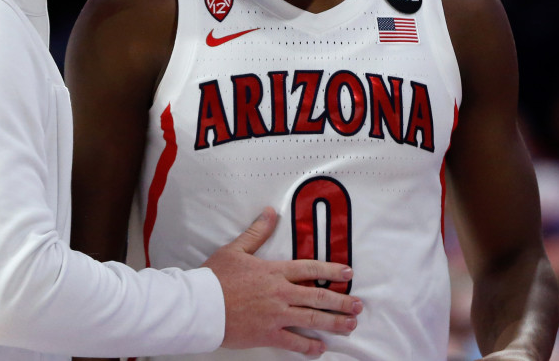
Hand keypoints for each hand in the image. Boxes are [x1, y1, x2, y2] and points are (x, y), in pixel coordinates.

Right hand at [201, 207, 362, 354]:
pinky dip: (309, 347)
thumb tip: (270, 212)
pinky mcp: (267, 334)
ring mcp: (276, 315)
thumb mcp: (235, 249)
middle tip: (358, 305)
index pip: (310, 269)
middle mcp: (280, 293)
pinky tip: (320, 348)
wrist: (201, 305)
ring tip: (350, 325)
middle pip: (318, 298)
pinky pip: (294, 342)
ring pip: (312, 320)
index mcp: (274, 271)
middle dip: (341, 302)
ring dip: (334, 323)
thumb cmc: (215, 277)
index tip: (347, 273)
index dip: (331, 271)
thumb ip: (257, 232)